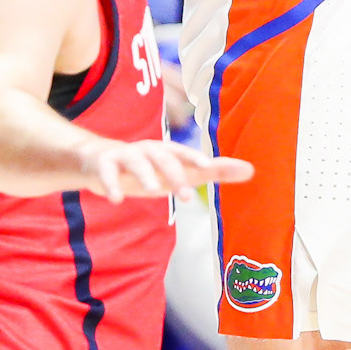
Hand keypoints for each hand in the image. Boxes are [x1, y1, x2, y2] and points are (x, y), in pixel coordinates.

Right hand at [75, 135, 253, 204]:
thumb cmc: (149, 169)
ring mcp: (124, 156)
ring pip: (136, 162)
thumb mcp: (179, 172)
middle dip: (174, 173)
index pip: (183, 153)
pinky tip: (116, 200)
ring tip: (154, 191)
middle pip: (162, 157)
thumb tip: (251, 170)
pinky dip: (111, 184)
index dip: (194, 158)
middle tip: (186, 196)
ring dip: (145, 175)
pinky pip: (107, 173)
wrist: (98, 160)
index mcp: (166, 151)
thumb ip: (213, 171)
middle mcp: (147, 149)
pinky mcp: (103, 164)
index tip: (207, 166)